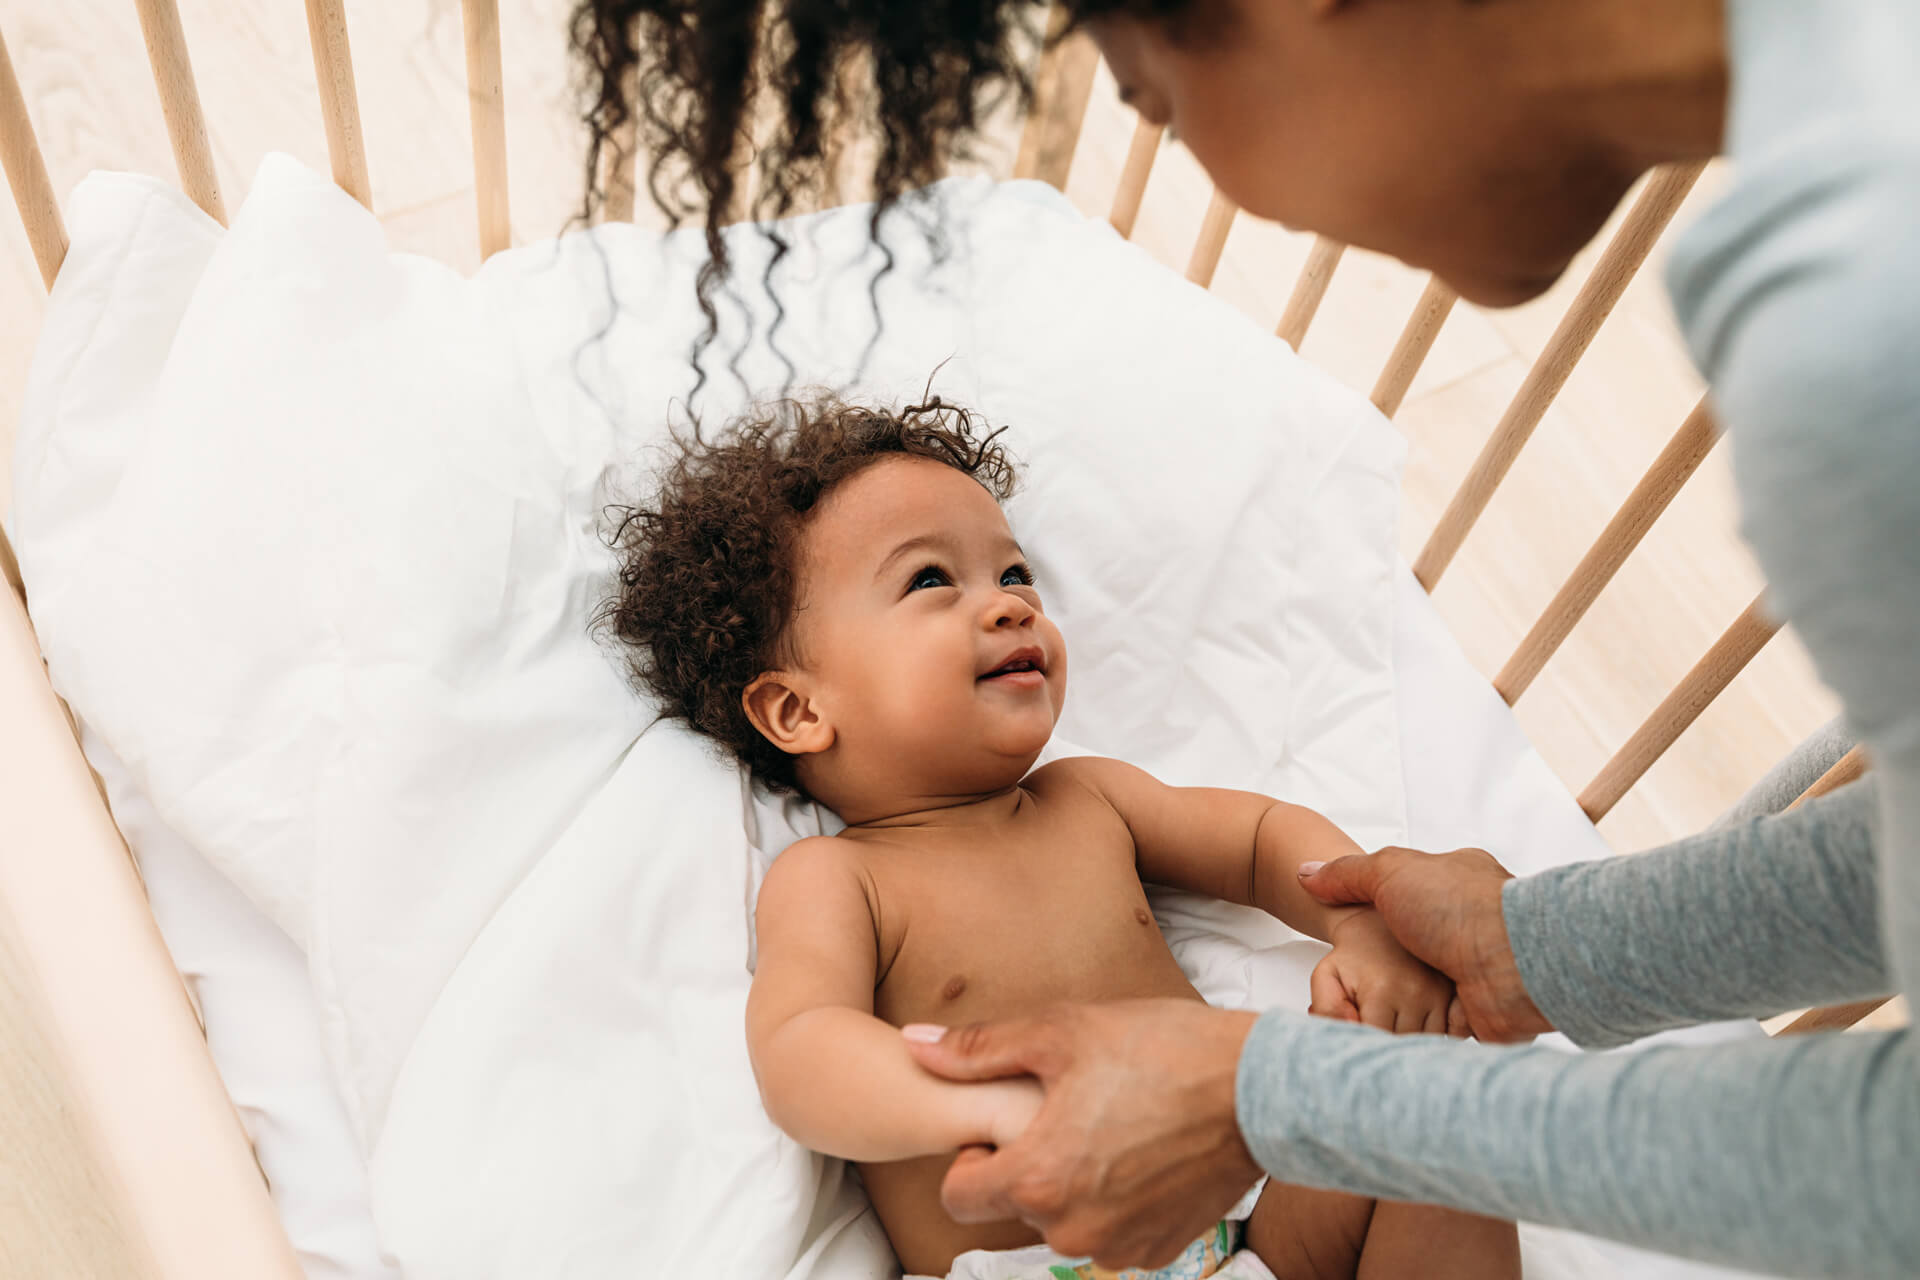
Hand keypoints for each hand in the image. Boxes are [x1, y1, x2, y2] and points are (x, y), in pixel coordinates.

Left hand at [902, 1000, 1262, 1269]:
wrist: (1260, 1088)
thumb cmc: (1160, 1050)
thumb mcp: (1060, 1032)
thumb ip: (978, 1050)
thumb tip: (913, 1045)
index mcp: (1038, 1179)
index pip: (959, 1196)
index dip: (972, 1157)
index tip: (1002, 1126)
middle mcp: (1073, 1229)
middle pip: (1014, 1208)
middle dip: (1026, 1167)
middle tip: (1065, 1114)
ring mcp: (1120, 1246)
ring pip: (1064, 1222)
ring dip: (1072, 1185)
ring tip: (1107, 1127)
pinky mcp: (1161, 1250)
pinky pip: (1111, 1233)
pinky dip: (1115, 1202)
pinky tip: (1141, 1152)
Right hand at [1297, 847, 1551, 1042]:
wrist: (1513, 963)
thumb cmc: (1459, 907)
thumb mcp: (1390, 871)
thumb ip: (1347, 874)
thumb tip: (1306, 875)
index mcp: (1454, 888)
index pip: (1404, 901)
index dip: (1372, 917)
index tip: (1345, 934)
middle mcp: (1465, 931)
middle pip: (1410, 952)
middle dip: (1382, 970)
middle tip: (1344, 985)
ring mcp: (1470, 975)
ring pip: (1421, 996)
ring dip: (1396, 1008)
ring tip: (1352, 1020)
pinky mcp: (1472, 1019)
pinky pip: (1433, 1032)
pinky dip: (1412, 1038)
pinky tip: (1381, 1040)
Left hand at [1310, 910, 1468, 1034]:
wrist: (1376, 928)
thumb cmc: (1350, 958)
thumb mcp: (1326, 978)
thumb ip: (1327, 1009)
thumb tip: (1351, 1029)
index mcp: (1382, 990)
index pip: (1378, 1041)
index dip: (1366, 1046)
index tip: (1360, 1035)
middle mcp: (1416, 992)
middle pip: (1403, 1046)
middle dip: (1388, 1044)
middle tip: (1376, 1024)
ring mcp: (1439, 993)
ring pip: (1426, 1043)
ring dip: (1412, 1041)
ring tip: (1395, 1020)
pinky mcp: (1454, 993)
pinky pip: (1452, 1033)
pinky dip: (1437, 1035)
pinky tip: (1418, 1021)